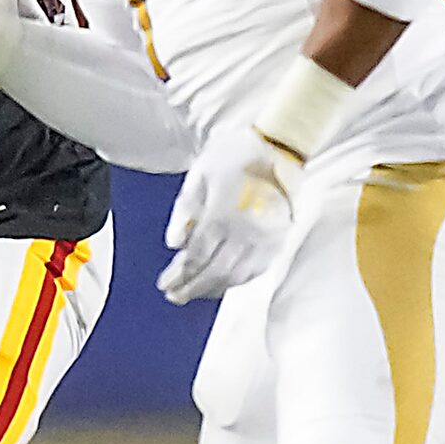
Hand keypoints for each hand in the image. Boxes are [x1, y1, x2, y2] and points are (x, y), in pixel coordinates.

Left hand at [158, 122, 299, 303]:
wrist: (279, 146)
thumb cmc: (236, 154)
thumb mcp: (199, 175)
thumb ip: (184, 210)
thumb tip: (173, 244)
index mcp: (221, 215)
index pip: (196, 256)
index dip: (179, 275)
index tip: (165, 285)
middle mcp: (245, 232)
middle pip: (214, 272)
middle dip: (192, 288)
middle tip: (175, 296)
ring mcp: (264, 238)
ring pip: (236, 275)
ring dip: (213, 289)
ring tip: (194, 293)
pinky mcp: (278, 238)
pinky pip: (256, 269)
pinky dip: (237, 281)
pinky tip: (223, 283)